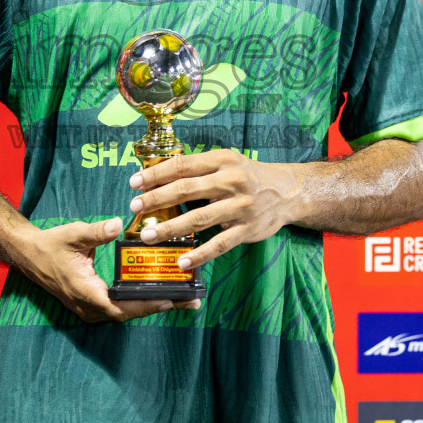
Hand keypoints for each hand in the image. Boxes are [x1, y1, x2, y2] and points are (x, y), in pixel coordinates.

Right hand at [13, 217, 198, 323]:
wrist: (29, 255)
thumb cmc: (51, 245)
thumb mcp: (73, 234)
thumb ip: (96, 231)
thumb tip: (116, 224)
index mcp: (85, 291)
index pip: (121, 306)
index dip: (146, 305)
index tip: (170, 300)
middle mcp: (88, 306)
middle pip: (129, 313)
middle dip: (160, 306)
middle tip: (190, 300)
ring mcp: (89, 308)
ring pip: (126, 313)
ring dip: (152, 306)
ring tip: (182, 299)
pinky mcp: (91, 305)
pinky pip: (120, 308)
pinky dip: (140, 303)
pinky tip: (158, 295)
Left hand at [127, 150, 306, 269]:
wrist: (287, 192)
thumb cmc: (248, 176)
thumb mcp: (227, 162)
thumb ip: (198, 169)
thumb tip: (158, 177)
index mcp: (222, 161)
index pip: (183, 165)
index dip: (156, 174)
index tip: (135, 182)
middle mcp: (231, 181)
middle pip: (187, 190)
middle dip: (156, 199)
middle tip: (134, 207)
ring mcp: (240, 207)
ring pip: (199, 219)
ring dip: (170, 228)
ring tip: (148, 235)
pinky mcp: (247, 230)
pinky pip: (219, 244)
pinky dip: (199, 254)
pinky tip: (182, 261)